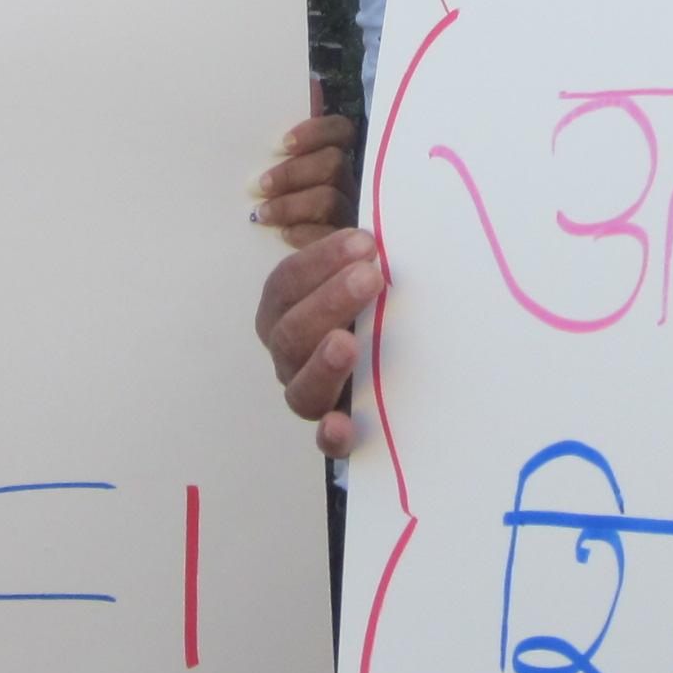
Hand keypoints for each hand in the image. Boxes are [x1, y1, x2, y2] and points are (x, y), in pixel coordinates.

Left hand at [255, 98, 356, 247]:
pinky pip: (330, 237)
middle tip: (260, 185)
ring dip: (292, 205)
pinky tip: (283, 235)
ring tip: (262, 214)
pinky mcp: (343, 246)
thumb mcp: (276, 165)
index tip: (283, 144)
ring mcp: (350, 214)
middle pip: (333, 164)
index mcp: (333, 157)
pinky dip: (304, 234)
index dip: (315, 132)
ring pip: (330, 200)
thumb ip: (288, 133)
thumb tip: (308, 84)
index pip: (339, 131)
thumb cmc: (277, 203)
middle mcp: (349, 182)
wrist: (281, 267)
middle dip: (294, 172)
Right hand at [260, 230, 380, 460]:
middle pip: (291, 332)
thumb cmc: (368, 301)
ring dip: (323, 363)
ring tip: (349, 342)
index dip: (320, 261)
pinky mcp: (337, 430)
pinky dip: (331, 435)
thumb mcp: (358, 270)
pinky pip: (326, 443)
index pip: (287, 283)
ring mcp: (309, 392)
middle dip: (329, 301)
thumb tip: (375, 230)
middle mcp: (288, 353)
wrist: (390, 359)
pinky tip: (342, 424)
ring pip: (301, 388)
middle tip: (370, 277)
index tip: (365, 242)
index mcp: (282, 310)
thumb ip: (357, 253)